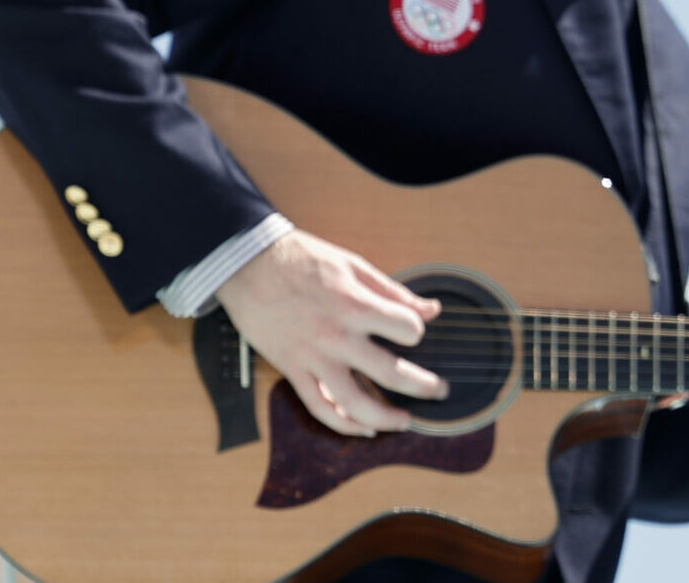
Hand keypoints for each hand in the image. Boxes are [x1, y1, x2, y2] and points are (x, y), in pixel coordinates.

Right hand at [214, 228, 445, 435]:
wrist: (248, 264)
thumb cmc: (303, 260)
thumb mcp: (353, 265)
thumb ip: (393, 292)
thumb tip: (431, 310)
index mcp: (355, 305)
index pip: (406, 329)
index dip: (416, 331)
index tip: (414, 332)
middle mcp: (336, 337)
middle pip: (390, 373)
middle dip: (423, 386)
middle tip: (440, 391)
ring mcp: (312, 358)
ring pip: (354, 404)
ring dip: (385, 418)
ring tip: (405, 422)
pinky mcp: (291, 370)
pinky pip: (318, 407)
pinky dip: (342, 424)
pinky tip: (364, 428)